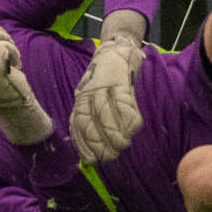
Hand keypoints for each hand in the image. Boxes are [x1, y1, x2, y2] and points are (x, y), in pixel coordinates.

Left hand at [71, 11, 147, 163]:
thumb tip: (87, 153)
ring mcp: (104, 88)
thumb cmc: (102, 80)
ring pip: (108, 119)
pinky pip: (125, 106)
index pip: (78, 129)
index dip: (86, 147)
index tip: (94, 160)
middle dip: (103, 146)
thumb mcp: (88, 98)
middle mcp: (88, 95)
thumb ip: (87, 120)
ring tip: (124, 145)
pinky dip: (130, 121)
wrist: (115, 51)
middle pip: (92, 127)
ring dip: (118, 136)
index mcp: (80, 101)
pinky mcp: (120, 82)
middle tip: (113, 155)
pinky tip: (133, 129)